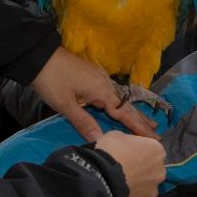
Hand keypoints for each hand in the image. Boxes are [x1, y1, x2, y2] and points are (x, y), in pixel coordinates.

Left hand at [30, 48, 157, 142]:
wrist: (39, 55)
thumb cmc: (51, 80)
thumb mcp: (65, 104)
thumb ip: (84, 122)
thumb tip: (101, 141)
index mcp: (102, 90)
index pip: (125, 113)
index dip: (139, 128)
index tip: (154, 139)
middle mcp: (105, 83)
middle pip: (127, 105)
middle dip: (141, 120)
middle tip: (157, 133)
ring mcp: (99, 77)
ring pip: (120, 99)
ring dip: (132, 112)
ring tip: (146, 123)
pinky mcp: (92, 75)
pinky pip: (112, 93)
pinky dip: (121, 104)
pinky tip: (121, 109)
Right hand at [95, 131, 165, 196]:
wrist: (103, 178)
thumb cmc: (111, 151)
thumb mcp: (116, 135)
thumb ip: (127, 141)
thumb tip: (125, 147)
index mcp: (157, 150)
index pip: (151, 149)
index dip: (138, 151)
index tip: (126, 153)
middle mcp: (161, 171)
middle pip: (152, 169)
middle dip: (141, 169)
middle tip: (124, 169)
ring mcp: (154, 190)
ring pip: (146, 187)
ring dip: (137, 185)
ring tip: (120, 185)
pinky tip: (119, 195)